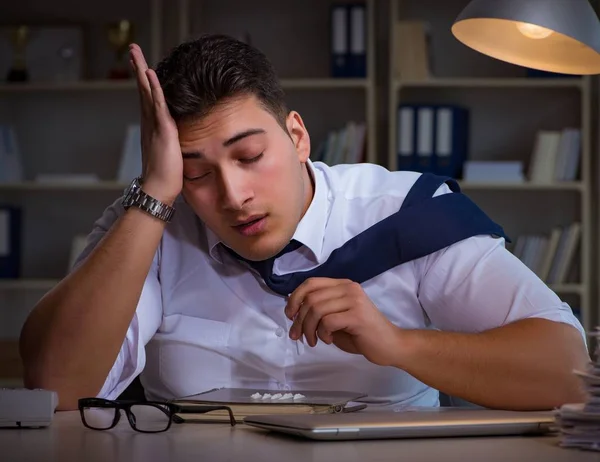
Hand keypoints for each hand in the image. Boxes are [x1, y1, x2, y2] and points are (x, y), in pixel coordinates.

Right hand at [129, 43, 181, 204]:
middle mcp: (149, 123)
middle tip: (132, 49)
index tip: (142, 66)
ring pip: (146, 92)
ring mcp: (154, 126)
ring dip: (141, 71)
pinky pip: (158, 105)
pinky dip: (154, 88)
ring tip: (135, 52)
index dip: (145, 81)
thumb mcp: (170, 154)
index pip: (148, 99)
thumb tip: (176, 141)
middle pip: (142, 90)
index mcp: (152, 128)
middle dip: (138, 68)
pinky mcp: (162, 130)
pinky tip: (150, 73)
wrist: (159, 190)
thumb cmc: (166, 177)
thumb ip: (171, 143)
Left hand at [284, 278, 401, 366]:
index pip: (311, 283)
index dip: (295, 298)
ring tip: (313, 340)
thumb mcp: (336, 318)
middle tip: (297, 336)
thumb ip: (320, 311)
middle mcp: (348, 288)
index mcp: (343, 285)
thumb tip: (294, 311)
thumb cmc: (362, 334)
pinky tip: (327, 340)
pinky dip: (322, 333)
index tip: (290, 315)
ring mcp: (354, 300)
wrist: (390, 345)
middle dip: (299, 319)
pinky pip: (327, 321)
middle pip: (310, 298)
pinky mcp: (357, 315)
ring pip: (316, 309)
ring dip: (308, 328)